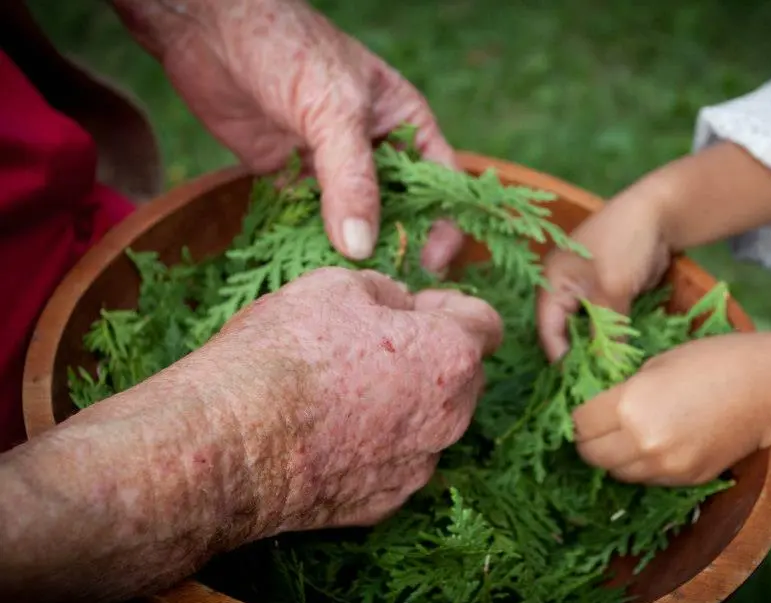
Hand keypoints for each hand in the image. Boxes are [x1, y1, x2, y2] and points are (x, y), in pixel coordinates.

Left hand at [113, 0, 463, 266]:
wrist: (207, 28)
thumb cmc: (288, 48)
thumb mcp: (332, 111)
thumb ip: (350, 180)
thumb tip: (361, 249)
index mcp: (402, 123)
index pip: (439, 181)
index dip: (443, 223)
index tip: (431, 262)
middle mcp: (372, 147)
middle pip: (397, 207)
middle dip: (395, 244)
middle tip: (388, 286)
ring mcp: (330, 163)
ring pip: (352, 218)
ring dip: (349, 249)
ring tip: (346, 285)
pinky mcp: (289, 175)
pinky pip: (308, 218)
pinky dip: (308, 241)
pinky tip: (307, 267)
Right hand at [193, 267, 501, 532]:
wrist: (228, 445)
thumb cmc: (285, 354)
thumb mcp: (335, 286)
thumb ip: (385, 290)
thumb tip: (398, 303)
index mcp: (451, 357)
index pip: (486, 324)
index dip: (451, 307)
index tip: (416, 306)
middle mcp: (449, 420)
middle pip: (463, 379)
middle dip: (432, 356)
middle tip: (375, 343)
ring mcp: (416, 469)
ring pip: (429, 426)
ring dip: (404, 404)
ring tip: (342, 390)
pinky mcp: (381, 505)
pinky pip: (393, 465)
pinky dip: (373, 448)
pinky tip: (327, 433)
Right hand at [536, 142, 770, 362]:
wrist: (660, 213)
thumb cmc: (625, 243)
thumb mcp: (613, 290)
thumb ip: (606, 330)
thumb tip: (607, 369)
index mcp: (552, 283)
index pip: (548, 331)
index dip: (562, 358)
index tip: (580, 385)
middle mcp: (563, 289)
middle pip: (565, 333)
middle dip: (580, 356)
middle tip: (597, 384)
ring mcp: (586, 290)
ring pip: (587, 329)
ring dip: (598, 348)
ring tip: (611, 374)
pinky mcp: (608, 292)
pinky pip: (604, 322)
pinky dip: (612, 336)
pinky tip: (623, 355)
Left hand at [571, 332, 770, 485]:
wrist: (769, 389)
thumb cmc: (713, 361)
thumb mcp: (656, 364)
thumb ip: (622, 390)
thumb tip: (596, 406)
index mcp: (630, 406)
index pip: (579, 424)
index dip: (577, 416)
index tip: (583, 407)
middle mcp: (642, 443)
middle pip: (591, 455)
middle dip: (588, 440)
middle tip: (597, 424)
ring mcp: (665, 466)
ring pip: (616, 472)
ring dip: (612, 456)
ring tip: (625, 433)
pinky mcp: (685, 479)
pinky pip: (645, 479)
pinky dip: (639, 465)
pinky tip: (652, 443)